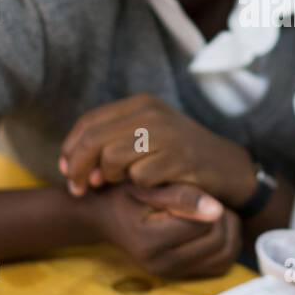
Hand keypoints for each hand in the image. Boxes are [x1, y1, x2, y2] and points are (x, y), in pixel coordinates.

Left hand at [59, 95, 256, 206]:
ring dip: (109, 178)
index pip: (89, 122)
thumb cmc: (179, 157)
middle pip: (94, 140)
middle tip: (79, 189)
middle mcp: (152, 114)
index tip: (67, 171)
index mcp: (141, 104)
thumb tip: (73, 167)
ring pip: (112, 158)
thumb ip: (111, 144)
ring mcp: (167, 134)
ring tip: (118, 186)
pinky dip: (138, 188)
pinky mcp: (179, 158)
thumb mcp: (147, 138)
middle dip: (78, 168)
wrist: (227, 167)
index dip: (70, 148)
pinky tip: (148, 189)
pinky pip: (139, 177)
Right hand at [77, 180, 242, 278]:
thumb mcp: (148, 187)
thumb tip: (217, 211)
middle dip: (223, 217)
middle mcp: (161, 265)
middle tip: (211, 201)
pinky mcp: (181, 276)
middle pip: (219, 241)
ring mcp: (172, 274)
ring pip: (226, 256)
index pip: (205, 225)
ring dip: (229, 231)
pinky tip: (212, 227)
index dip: (210, 204)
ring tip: (214, 213)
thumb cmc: (126, 195)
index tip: (199, 192)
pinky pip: (220, 264)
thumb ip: (182, 196)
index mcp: (150, 242)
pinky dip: (225, 244)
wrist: (107, 217)